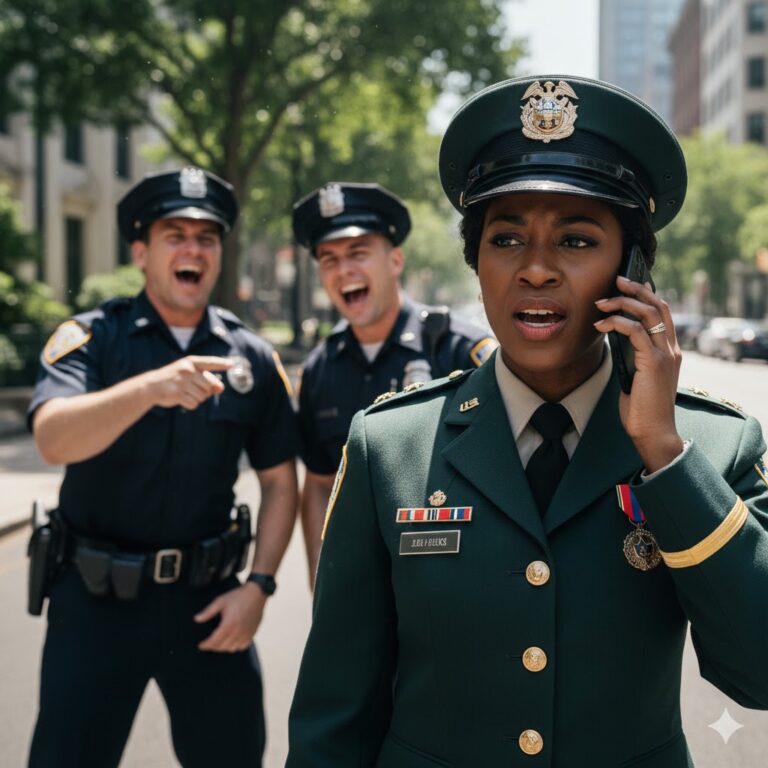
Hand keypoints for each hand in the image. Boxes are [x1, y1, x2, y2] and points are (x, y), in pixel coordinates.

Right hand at [143, 355, 231, 410]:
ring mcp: (181, 381)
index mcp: (190, 362)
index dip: (222, 363)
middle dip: (205, 391)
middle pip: (210, 385)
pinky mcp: (177, 394)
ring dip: (197, 398)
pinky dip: (190, 405)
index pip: (210, 362)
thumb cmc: (174, 379)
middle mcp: (187, 370)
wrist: (150, 386)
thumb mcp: (189, 375)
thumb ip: (207, 379)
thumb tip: (221, 388)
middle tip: (192, 389)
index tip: (232, 364)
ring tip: (185, 392)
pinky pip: (194, 404)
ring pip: (203, 396)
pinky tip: (181, 399)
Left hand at [194, 582, 265, 652]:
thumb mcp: (220, 601)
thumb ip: (208, 612)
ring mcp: (246, 634)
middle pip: (222, 647)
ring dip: (224, 647)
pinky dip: (235, 646)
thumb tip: (196, 619)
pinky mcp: (252, 633)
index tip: (200, 645)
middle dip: (213, 646)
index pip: (214, 641)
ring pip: (232, 649)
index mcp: (228, 625)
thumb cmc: (237, 596)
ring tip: (219, 642)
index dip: (205, 645)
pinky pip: (242, 647)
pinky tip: (232, 640)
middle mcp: (238, 632)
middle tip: (208, 642)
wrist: (257, 593)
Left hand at [594, 276, 683, 472]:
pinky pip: (635, 331)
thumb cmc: (642, 410)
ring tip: (601, 301)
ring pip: (648, 313)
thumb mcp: (636, 378)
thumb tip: (614, 341)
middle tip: (616, 279)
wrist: (654, 433)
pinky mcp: (654, 362)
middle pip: (658, 306)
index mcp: (670, 351)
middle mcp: (672, 349)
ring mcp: (665, 354)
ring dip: (623, 302)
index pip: (663, 313)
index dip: (647, 295)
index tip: (627, 286)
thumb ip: (632, 358)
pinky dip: (616, 323)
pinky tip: (600, 325)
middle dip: (637, 289)